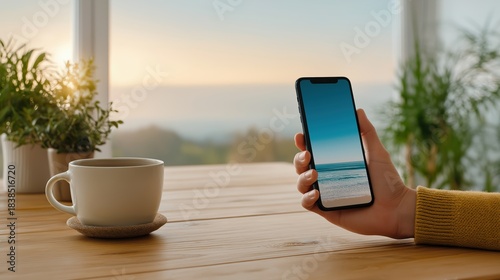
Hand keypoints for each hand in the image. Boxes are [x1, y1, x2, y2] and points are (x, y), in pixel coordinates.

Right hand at [293, 109, 415, 238]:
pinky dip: (307, 197)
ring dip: (303, 177)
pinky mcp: (326, 211)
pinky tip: (316, 193)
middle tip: (308, 154)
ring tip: (314, 174)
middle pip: (301, 165)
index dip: (303, 142)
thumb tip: (358, 110)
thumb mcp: (377, 152)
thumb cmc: (387, 181)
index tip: (301, 135)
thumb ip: (367, 131)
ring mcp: (325, 194)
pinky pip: (307, 204)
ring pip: (301, 183)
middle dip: (299, 158)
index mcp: (334, 163)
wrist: (396, 208)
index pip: (312, 150)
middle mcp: (326, 177)